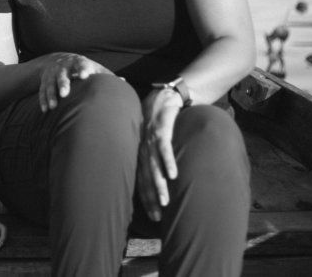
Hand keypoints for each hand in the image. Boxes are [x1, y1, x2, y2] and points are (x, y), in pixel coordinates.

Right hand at [39, 53, 110, 111]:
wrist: (58, 59)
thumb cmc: (83, 67)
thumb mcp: (93, 68)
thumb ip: (106, 75)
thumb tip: (123, 82)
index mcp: (78, 62)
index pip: (80, 64)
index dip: (83, 69)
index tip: (85, 76)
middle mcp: (63, 67)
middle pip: (62, 75)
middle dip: (63, 84)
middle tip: (65, 94)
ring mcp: (52, 73)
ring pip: (49, 84)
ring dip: (51, 95)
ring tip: (53, 107)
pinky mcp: (44, 80)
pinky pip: (42, 90)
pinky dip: (43, 100)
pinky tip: (45, 110)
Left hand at [136, 88, 182, 220]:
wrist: (164, 94)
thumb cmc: (158, 118)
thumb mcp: (151, 138)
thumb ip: (152, 155)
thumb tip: (159, 176)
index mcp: (139, 151)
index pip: (140, 179)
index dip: (146, 198)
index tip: (152, 216)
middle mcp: (142, 147)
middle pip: (145, 177)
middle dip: (151, 198)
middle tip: (157, 216)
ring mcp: (151, 138)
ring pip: (154, 165)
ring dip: (159, 184)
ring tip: (165, 201)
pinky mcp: (162, 128)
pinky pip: (164, 147)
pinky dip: (168, 161)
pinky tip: (173, 174)